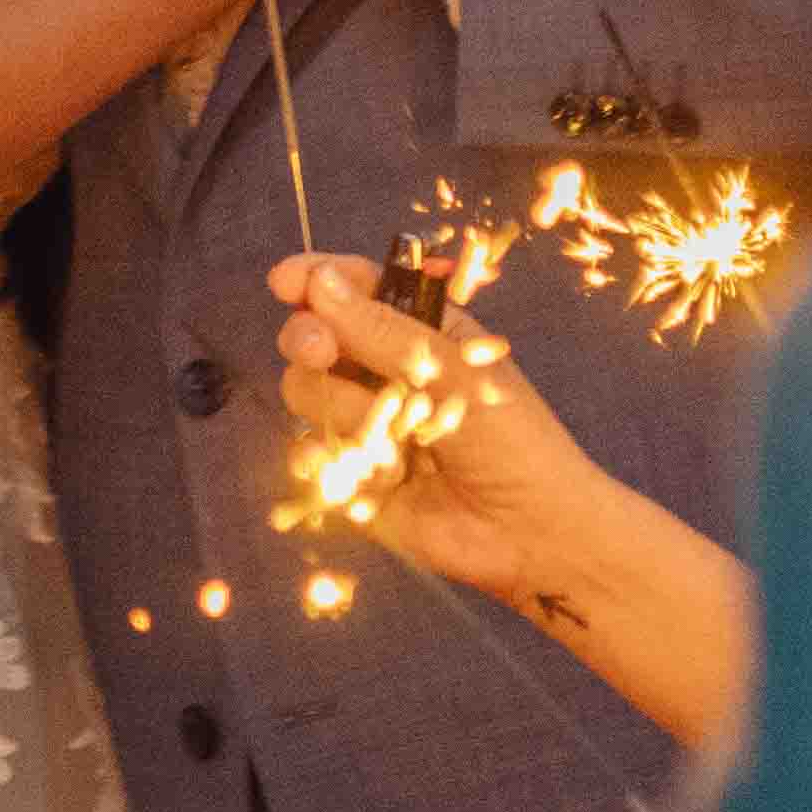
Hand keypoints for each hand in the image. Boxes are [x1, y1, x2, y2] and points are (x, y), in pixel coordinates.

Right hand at [270, 255, 605, 623]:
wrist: (527, 532)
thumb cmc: (509, 437)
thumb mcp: (449, 370)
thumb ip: (379, 328)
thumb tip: (318, 280)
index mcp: (419, 331)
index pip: (354, 290)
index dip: (315, 280)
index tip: (284, 282)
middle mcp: (383, 372)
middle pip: (311, 337)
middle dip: (309, 339)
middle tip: (323, 351)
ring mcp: (364, 425)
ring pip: (305, 393)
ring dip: (343, 412)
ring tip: (395, 440)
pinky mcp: (351, 477)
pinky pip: (308, 456)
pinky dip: (330, 464)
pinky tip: (372, 476)